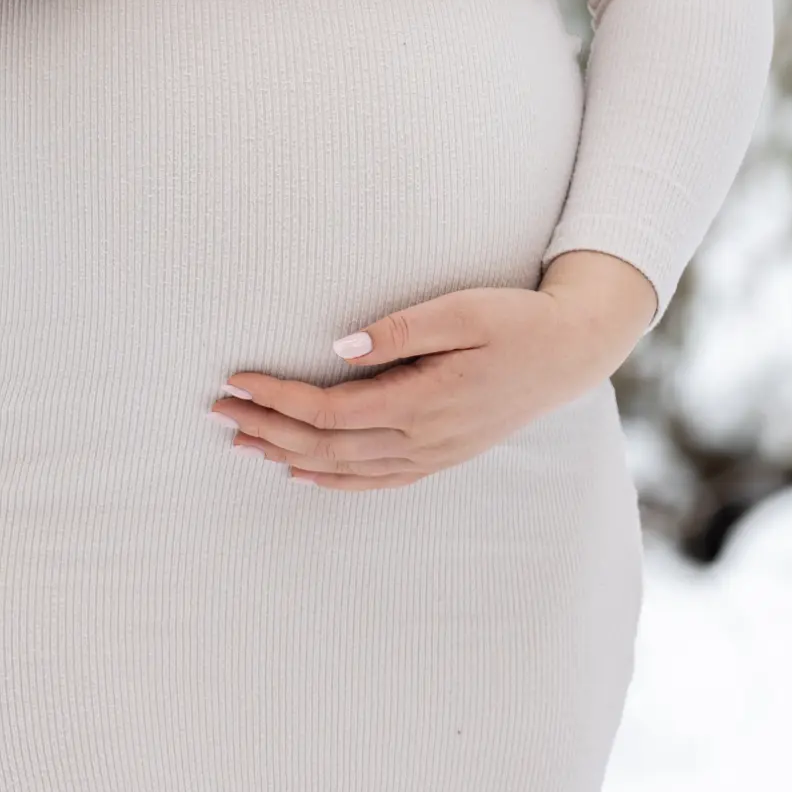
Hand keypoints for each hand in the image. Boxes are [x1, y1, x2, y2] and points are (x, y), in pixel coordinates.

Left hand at [211, 250, 658, 487]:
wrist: (572, 352)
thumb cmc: (518, 321)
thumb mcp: (464, 311)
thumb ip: (401, 330)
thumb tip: (338, 349)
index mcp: (422, 403)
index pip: (329, 412)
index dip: (277, 399)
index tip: (236, 379)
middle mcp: (422, 440)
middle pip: (325, 446)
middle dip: (267, 430)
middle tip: (219, 411)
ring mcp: (432, 454)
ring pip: (345, 469)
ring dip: (288, 457)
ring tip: (243, 441)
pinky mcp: (441, 454)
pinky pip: (375, 480)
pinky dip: (333, 480)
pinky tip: (303, 474)